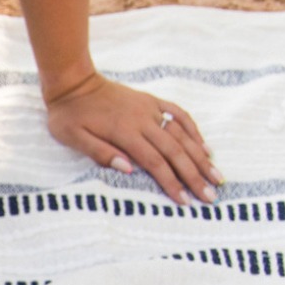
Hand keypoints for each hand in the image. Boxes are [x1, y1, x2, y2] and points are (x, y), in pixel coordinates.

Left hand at [44, 73, 223, 205]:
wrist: (73, 83)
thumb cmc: (68, 116)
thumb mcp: (74, 138)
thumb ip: (100, 153)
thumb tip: (128, 170)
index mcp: (124, 132)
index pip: (154, 163)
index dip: (171, 183)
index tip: (185, 201)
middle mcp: (143, 120)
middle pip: (175, 151)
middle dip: (194, 175)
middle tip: (210, 196)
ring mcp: (150, 109)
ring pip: (182, 135)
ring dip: (201, 157)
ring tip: (216, 176)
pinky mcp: (151, 101)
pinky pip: (179, 115)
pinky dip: (194, 131)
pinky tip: (205, 148)